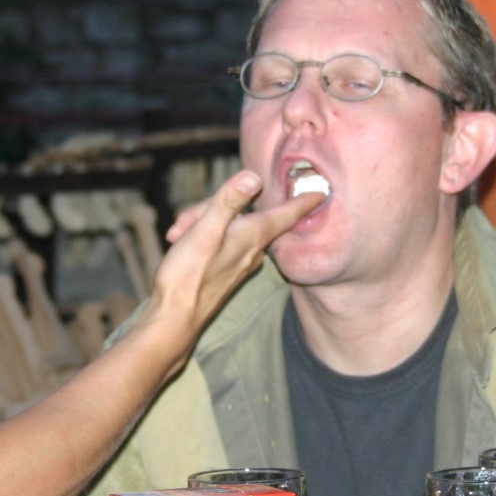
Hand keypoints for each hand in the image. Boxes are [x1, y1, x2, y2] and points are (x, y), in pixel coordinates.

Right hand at [144, 170, 321, 353]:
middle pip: (244, 214)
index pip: (286, 214)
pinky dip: (199, 237)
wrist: (174, 317)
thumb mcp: (205, 231)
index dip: (302, 201)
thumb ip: (228, 202)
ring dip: (199, 223)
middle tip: (183, 223)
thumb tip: (254, 177)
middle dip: (210, 208)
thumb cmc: (188, 274)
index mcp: (252, 236)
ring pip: (227, 225)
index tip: (321, 191)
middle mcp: (252, 249)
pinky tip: (179, 244)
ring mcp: (239, 261)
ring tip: (177, 236)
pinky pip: (219, 241)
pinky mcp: (226, 270)